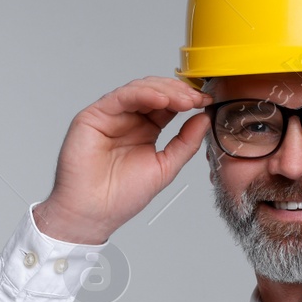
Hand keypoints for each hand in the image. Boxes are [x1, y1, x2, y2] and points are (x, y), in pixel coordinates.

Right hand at [33, 75, 212, 244]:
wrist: (93, 212)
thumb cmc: (121, 197)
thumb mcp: (166, 167)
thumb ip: (186, 143)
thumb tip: (204, 119)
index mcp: (146, 131)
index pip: (169, 106)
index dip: (188, 100)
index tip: (207, 101)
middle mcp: (129, 119)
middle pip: (156, 93)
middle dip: (180, 93)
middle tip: (198, 98)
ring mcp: (112, 115)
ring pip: (141, 89)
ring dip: (165, 91)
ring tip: (185, 99)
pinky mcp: (95, 115)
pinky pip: (121, 96)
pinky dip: (143, 93)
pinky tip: (162, 99)